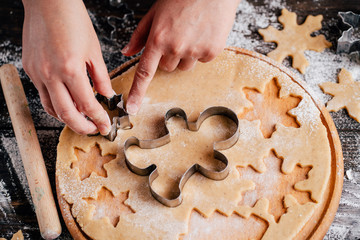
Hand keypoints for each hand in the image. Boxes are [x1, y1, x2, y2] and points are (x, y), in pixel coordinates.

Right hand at [22, 0, 113, 134]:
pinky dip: (55, 103)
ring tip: (80, 119)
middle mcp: (51, 74)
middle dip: (82, 127)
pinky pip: (42, 94)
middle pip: (66, 114)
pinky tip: (66, 102)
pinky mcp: (30, 69)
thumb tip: (107, 94)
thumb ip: (101, 77)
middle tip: (93, 129)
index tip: (105, 125)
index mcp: (71, 69)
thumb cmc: (73, 20)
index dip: (98, 118)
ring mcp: (37, 73)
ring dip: (66, 118)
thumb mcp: (94, 50)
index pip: (87, 105)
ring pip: (51, 108)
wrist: (48, 2)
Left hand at [122, 0, 239, 114]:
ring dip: (186, 55)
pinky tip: (204, 32)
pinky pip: (202, 60)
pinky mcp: (211, 51)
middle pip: (167, 67)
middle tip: (177, 35)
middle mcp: (175, 48)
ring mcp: (194, 51)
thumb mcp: (156, 11)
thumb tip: (127, 51)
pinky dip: (202, 50)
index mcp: (158, 38)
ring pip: (185, 66)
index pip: (144, 72)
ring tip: (192, 31)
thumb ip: (140, 34)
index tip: (132, 108)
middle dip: (169, 56)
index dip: (137, 92)